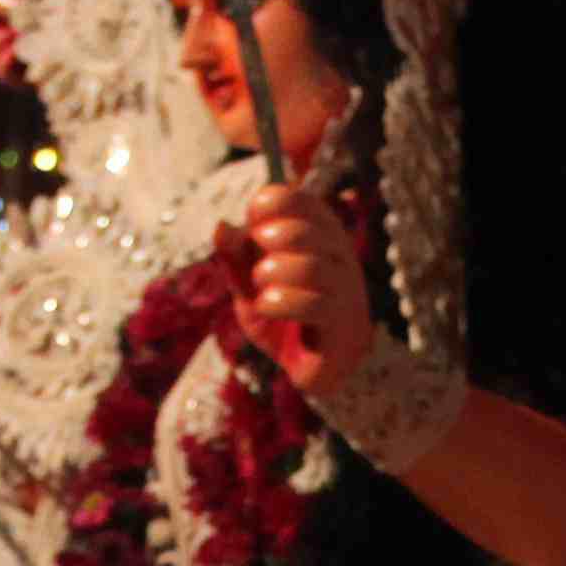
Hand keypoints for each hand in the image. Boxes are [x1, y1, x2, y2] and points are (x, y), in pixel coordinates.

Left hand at [240, 186, 372, 393]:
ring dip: (273, 274)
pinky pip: (314, 304)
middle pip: (306, 230)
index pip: (299, 198)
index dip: (269, 204)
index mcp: (319, 232)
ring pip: (311, 266)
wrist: (314, 367)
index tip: (253, 228)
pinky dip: (280, 303)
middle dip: (270, 241)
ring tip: (262, 289)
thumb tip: (220, 227)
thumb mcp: (250, 286)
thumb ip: (235, 259)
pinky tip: (267, 307)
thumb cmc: (286, 317)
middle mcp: (338, 254)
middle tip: (258, 264)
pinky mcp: (342, 323)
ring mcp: (345, 288)